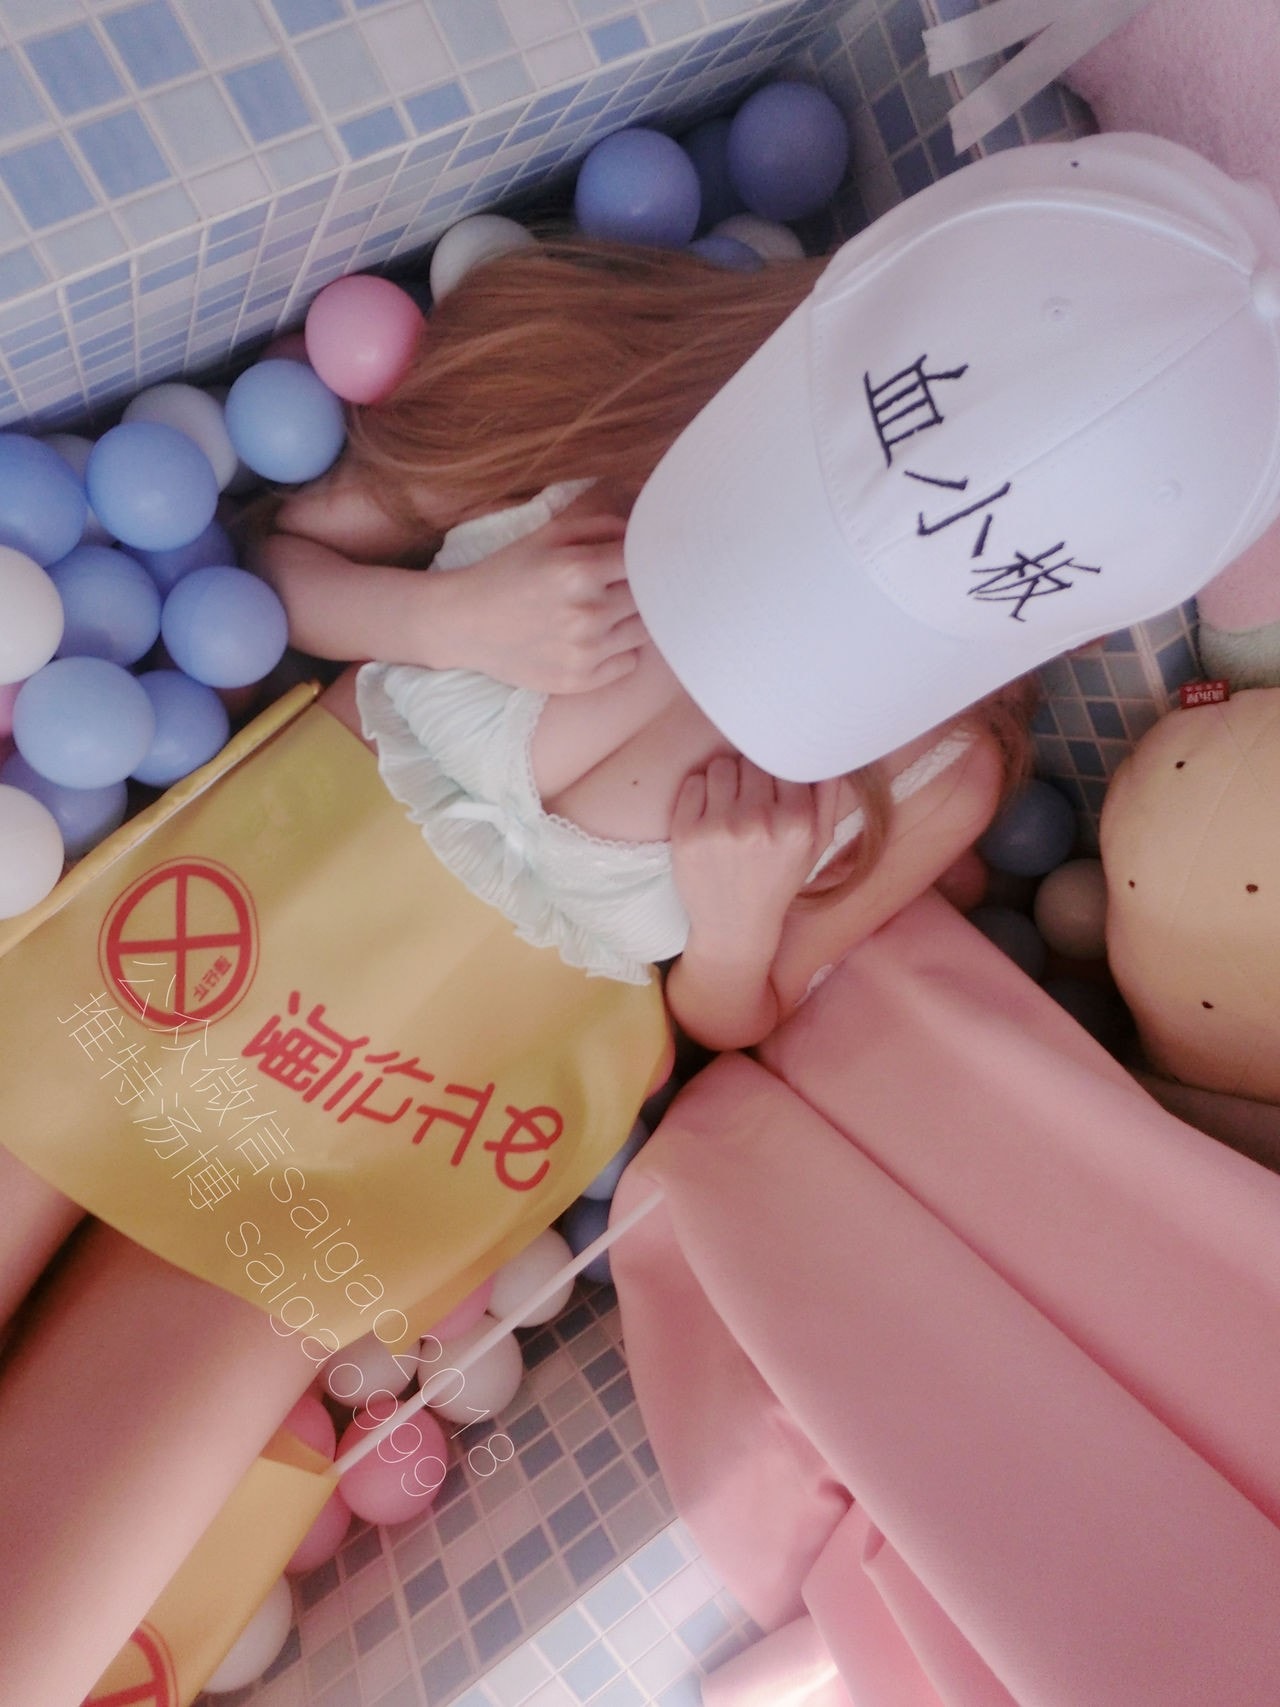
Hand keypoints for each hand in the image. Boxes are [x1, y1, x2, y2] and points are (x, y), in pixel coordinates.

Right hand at [428, 492, 647, 692]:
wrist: (464, 623)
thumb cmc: (509, 572)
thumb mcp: (549, 534)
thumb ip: (601, 526)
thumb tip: (644, 533)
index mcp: (580, 570)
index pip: (645, 562)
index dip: (645, 558)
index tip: (638, 560)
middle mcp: (587, 613)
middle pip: (648, 598)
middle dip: (639, 589)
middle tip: (617, 586)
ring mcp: (585, 651)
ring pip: (644, 631)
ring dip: (631, 620)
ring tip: (605, 612)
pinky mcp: (580, 680)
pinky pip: (628, 662)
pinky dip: (620, 651)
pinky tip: (595, 639)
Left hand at [669, 756, 839, 951]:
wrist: (735, 926)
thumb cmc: (778, 879)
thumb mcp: (817, 843)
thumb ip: (827, 795)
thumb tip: (826, 750)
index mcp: (797, 824)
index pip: (783, 761)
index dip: (777, 769)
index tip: (772, 785)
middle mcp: (759, 823)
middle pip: (750, 761)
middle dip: (750, 775)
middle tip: (750, 798)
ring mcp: (719, 828)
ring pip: (720, 766)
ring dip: (724, 780)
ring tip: (729, 805)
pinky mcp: (687, 833)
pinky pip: (693, 782)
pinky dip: (699, 792)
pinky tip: (709, 815)